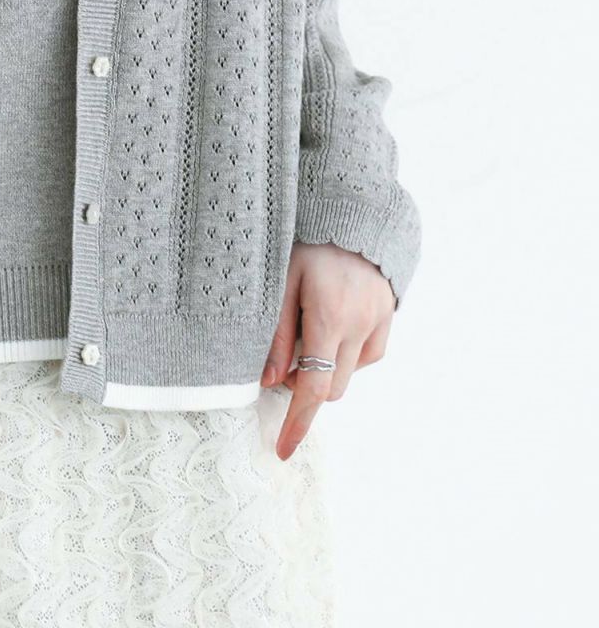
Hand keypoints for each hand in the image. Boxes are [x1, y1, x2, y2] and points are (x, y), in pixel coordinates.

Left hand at [260, 242, 395, 460]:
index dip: (298, 423)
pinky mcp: (389, 315)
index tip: (283, 450)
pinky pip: (368, 354)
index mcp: (329, 318)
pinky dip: (346, 355)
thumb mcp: (279, 280)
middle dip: (305, 388)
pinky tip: (330, 329)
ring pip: (350, 372)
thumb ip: (275, 333)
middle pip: (332, 387)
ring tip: (304, 334)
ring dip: (325, 369)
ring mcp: (379, 321)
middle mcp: (360, 325)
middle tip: (281, 362)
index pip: (314, 387)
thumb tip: (270, 382)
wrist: (351, 207)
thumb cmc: (306, 241)